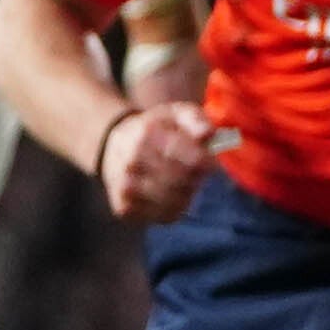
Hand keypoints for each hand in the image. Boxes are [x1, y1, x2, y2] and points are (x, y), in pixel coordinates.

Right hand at [97, 103, 213, 222]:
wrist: (117, 146)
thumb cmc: (158, 130)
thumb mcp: (177, 114)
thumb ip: (196, 120)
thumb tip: (208, 133)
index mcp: (147, 136)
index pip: (190, 158)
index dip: (206, 163)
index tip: (211, 161)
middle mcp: (131, 163)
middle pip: (183, 181)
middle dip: (196, 177)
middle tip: (196, 170)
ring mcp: (125, 187)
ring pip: (175, 201)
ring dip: (187, 192)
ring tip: (183, 180)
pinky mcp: (124, 208)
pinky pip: (165, 216)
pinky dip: (176, 207)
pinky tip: (171, 193)